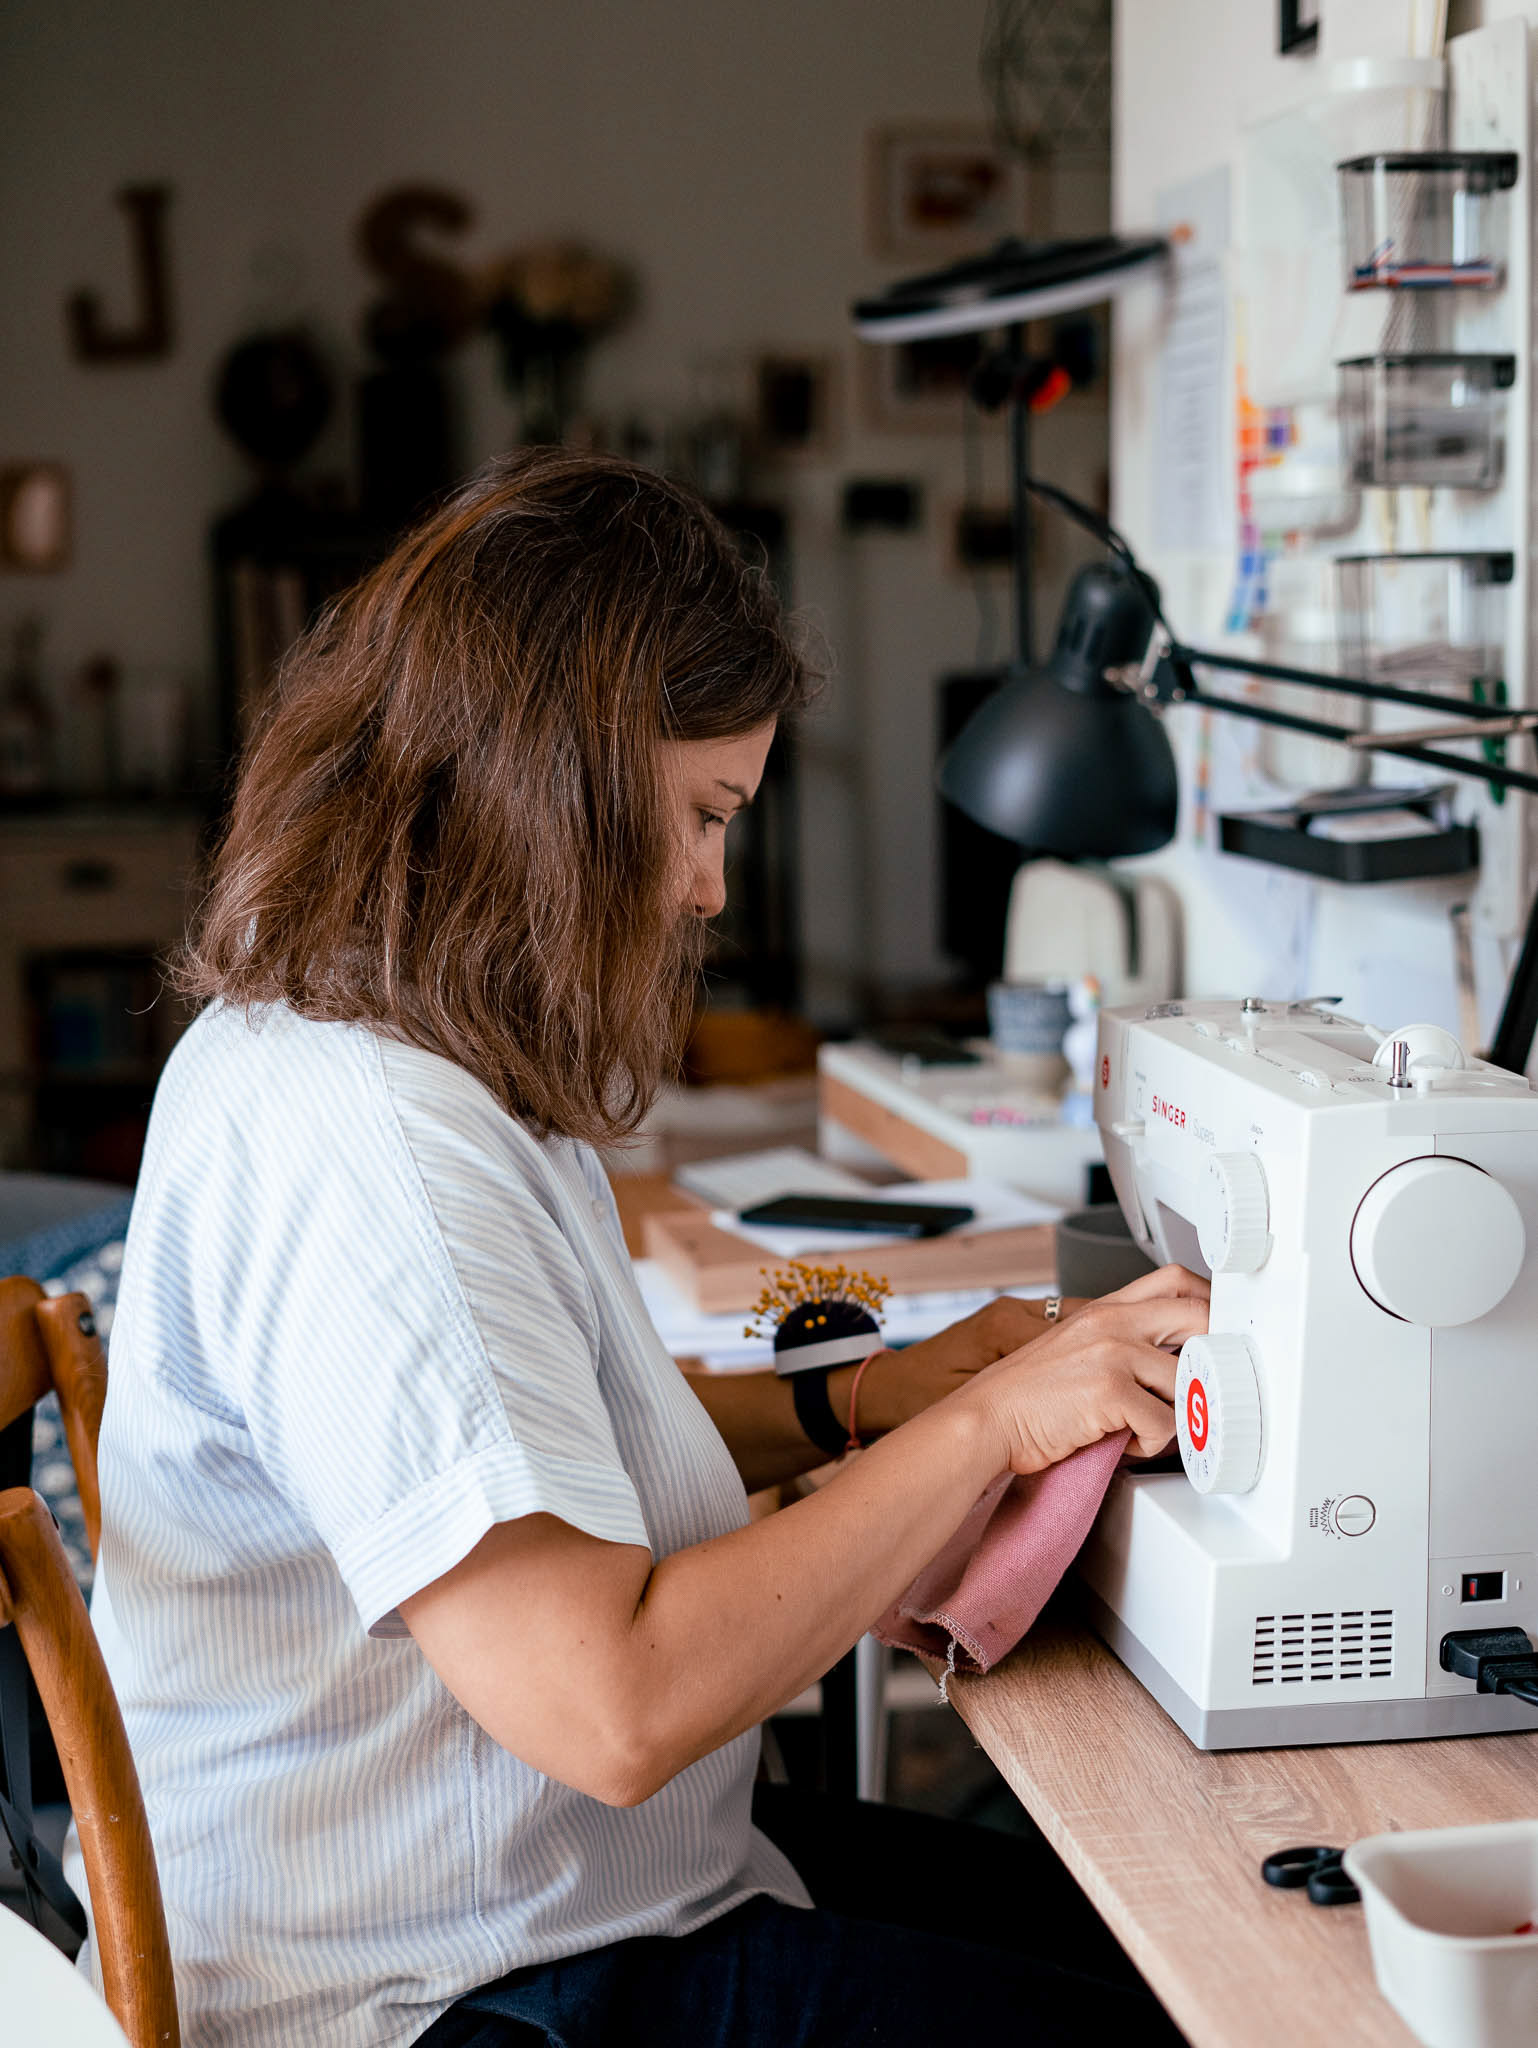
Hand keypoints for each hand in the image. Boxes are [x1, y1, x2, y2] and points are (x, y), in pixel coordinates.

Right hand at [858, 1263, 1207, 1434]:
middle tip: (1206, 1384)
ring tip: (1137, 1427)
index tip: (1222, 1325)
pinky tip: (1119, 1441)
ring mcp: (1112, 1354)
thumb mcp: (1073, 1349)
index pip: (1174, 1281)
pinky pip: (1163, 1425)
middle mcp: (1112, 1323)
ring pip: (1185, 1385)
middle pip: (1197, 1317)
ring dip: (1173, 1417)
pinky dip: (1147, 1445)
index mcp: (1103, 1309)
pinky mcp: (1110, 1392)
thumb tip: (1167, 1364)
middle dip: (1215, 1354)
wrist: (984, 1420)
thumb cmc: (1024, 1397)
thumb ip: (1117, 1343)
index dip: (1209, 1300)